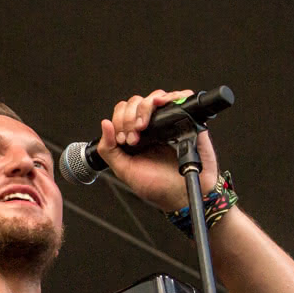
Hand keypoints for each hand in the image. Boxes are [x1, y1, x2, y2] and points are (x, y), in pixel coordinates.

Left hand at [96, 89, 219, 212]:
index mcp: (137, 135)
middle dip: (129, 118)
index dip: (119, 120)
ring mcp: (170, 121)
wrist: (183, 196)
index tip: (123, 140)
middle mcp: (153, 126)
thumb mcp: (125, 171)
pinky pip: (181, 97)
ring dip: (144, 109)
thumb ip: (108, 150)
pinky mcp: (188, 120)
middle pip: (137, 101)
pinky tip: (161, 107)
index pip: (123, 111)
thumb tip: (105, 124)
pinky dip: (170, 97)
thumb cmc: (158, 187)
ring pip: (154, 97)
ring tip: (143, 129)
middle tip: (133, 139)